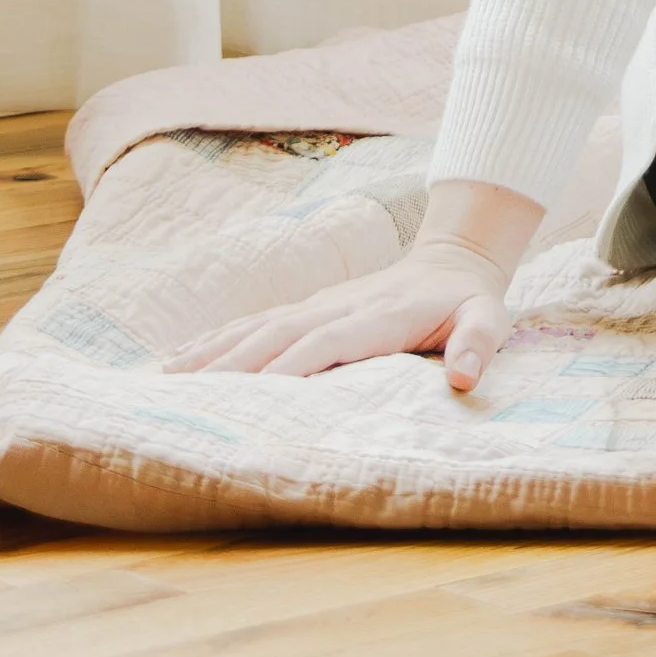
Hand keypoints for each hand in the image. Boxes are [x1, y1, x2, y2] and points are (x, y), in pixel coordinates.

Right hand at [162, 179, 543, 390]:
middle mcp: (339, 306)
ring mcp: (318, 304)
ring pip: (257, 327)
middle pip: (278, 335)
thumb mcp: (489, 319)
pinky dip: (215, 341)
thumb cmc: (468, 302)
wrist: (453, 258)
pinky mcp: (307, 308)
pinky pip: (254, 323)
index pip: (328, 342)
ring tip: (166, 381)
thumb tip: (463, 378)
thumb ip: (478, 344)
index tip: (255, 394)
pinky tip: (178, 360)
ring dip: (213, 353)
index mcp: (380, 316)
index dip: (292, 365)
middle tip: (187, 398)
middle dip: (233, 365)